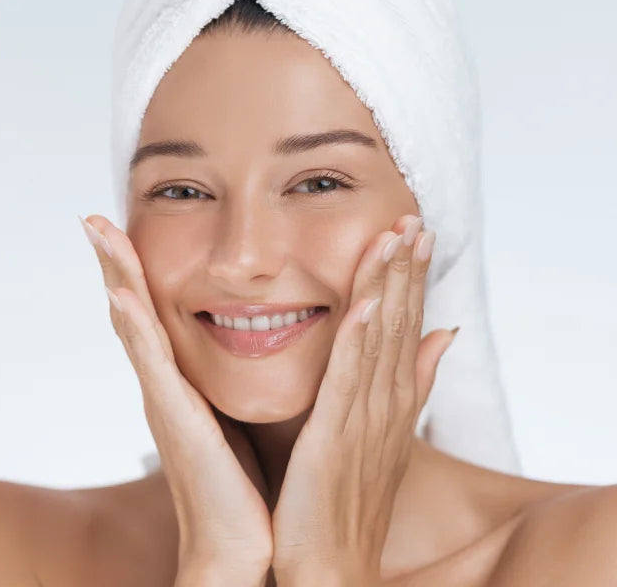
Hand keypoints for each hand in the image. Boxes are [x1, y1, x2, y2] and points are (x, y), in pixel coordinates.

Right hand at [80, 214, 272, 585]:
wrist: (238, 551)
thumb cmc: (243, 493)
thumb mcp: (240, 425)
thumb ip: (235, 389)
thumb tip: (256, 360)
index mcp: (181, 385)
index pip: (155, 314)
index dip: (136, 271)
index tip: (124, 228)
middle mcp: (164, 387)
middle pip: (132, 310)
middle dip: (114, 261)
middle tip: (94, 215)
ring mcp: (164, 401)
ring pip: (133, 326)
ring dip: (115, 275)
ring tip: (98, 231)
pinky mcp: (175, 421)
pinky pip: (151, 365)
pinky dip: (133, 328)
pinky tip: (119, 295)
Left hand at [270, 215, 456, 583]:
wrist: (327, 570)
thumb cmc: (342, 506)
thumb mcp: (380, 437)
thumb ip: (408, 384)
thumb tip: (442, 335)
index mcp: (387, 406)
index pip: (404, 329)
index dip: (411, 280)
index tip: (416, 231)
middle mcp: (382, 409)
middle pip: (400, 327)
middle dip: (407, 271)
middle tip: (415, 217)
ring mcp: (362, 424)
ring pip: (380, 344)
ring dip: (389, 290)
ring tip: (397, 238)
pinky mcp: (334, 442)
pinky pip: (348, 385)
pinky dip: (359, 344)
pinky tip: (364, 305)